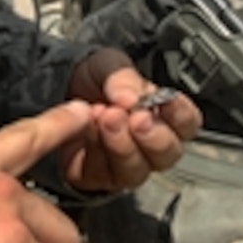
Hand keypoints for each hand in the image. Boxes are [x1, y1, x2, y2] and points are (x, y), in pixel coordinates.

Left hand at [63, 47, 201, 191]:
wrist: (55, 88)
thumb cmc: (92, 79)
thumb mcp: (108, 65)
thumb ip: (123, 77)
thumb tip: (132, 98)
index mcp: (162, 115)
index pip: (187, 123)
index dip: (181, 114)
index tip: (167, 99)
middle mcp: (149, 145)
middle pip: (168, 154)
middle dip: (153, 136)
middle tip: (135, 116)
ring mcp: (124, 165)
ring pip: (137, 170)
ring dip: (122, 144)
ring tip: (106, 118)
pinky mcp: (96, 178)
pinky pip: (103, 174)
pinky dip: (96, 152)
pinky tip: (88, 130)